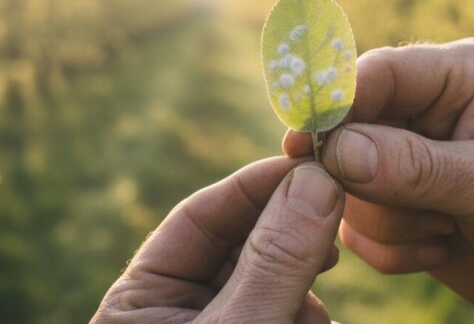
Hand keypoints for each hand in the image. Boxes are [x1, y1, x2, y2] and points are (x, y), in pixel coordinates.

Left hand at [91, 158, 343, 323]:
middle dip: (289, 233)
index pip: (198, 216)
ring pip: (270, 278)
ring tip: (315, 299)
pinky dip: (306, 311)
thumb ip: (274, 260)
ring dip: (303, 280)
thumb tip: (315, 179)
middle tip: (332, 222)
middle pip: (241, 243)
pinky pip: (284, 310)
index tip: (310, 165)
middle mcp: (177, 309)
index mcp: (141, 298)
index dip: (255, 185)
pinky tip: (314, 323)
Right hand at [284, 39, 473, 323]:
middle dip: (371, 178)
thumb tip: (336, 150)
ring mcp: (410, 161)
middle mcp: (427, 111)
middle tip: (412, 206)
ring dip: (393, 220)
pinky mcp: (401, 207)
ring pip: (349, 184)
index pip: (377, 74)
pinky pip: (358, 225)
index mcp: (459, 77)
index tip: (304, 141)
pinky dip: (392, 248)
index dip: (336, 103)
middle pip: (350, 130)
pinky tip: (444, 248)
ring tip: (450, 229)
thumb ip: (415, 167)